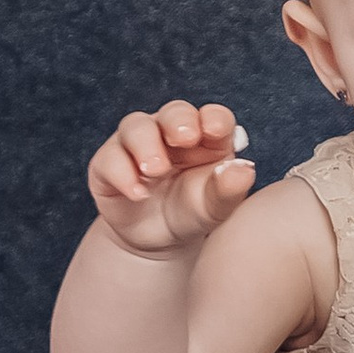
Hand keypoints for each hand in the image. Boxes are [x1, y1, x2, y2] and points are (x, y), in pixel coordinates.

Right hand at [86, 101, 254, 257]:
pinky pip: (109, 158)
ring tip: (156, 169)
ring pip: (136, 126)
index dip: (215, 118)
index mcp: (206, 136)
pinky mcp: (109, 163)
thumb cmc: (192, 212)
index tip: (216, 130)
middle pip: (174, 112)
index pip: (213, 116)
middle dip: (178, 121)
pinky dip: (122, 173)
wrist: (157, 240)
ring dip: (146, 144)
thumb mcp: (215, 207)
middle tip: (184, 139)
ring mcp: (137, 144)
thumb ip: (229, 189)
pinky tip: (137, 193)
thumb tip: (244, 170)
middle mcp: (170, 132)